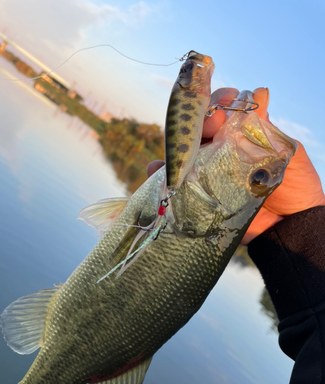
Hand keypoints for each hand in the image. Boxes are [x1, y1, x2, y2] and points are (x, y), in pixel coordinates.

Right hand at [147, 87, 324, 244]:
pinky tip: (156, 169)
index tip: (224, 110)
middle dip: (197, 122)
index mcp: (242, 134)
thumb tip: (258, 93)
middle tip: (204, 131)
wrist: (287, 225)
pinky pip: (175, 178)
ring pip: (184, 150)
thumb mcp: (287, 152)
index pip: (224, 109)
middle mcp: (222, 148)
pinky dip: (162, 172)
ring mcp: (208, 169)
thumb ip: (268, 128)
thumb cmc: (293, 186)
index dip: (220, 103)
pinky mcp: (198, 191)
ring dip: (175, 145)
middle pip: (199, 126)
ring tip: (174, 149)